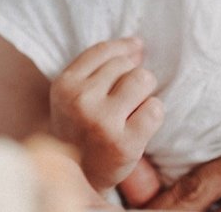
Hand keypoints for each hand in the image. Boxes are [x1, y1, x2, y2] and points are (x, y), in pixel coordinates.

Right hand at [49, 37, 163, 192]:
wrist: (79, 175)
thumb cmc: (80, 127)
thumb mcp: (73, 93)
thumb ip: (99, 66)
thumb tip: (137, 45)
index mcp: (64, 85)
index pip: (103, 51)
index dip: (124, 47)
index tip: (137, 48)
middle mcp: (81, 101)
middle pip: (126, 65)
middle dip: (131, 77)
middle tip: (124, 98)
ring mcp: (103, 122)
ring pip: (142, 80)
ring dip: (144, 92)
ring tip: (133, 108)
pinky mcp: (125, 143)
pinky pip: (155, 108)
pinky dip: (153, 113)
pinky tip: (141, 123)